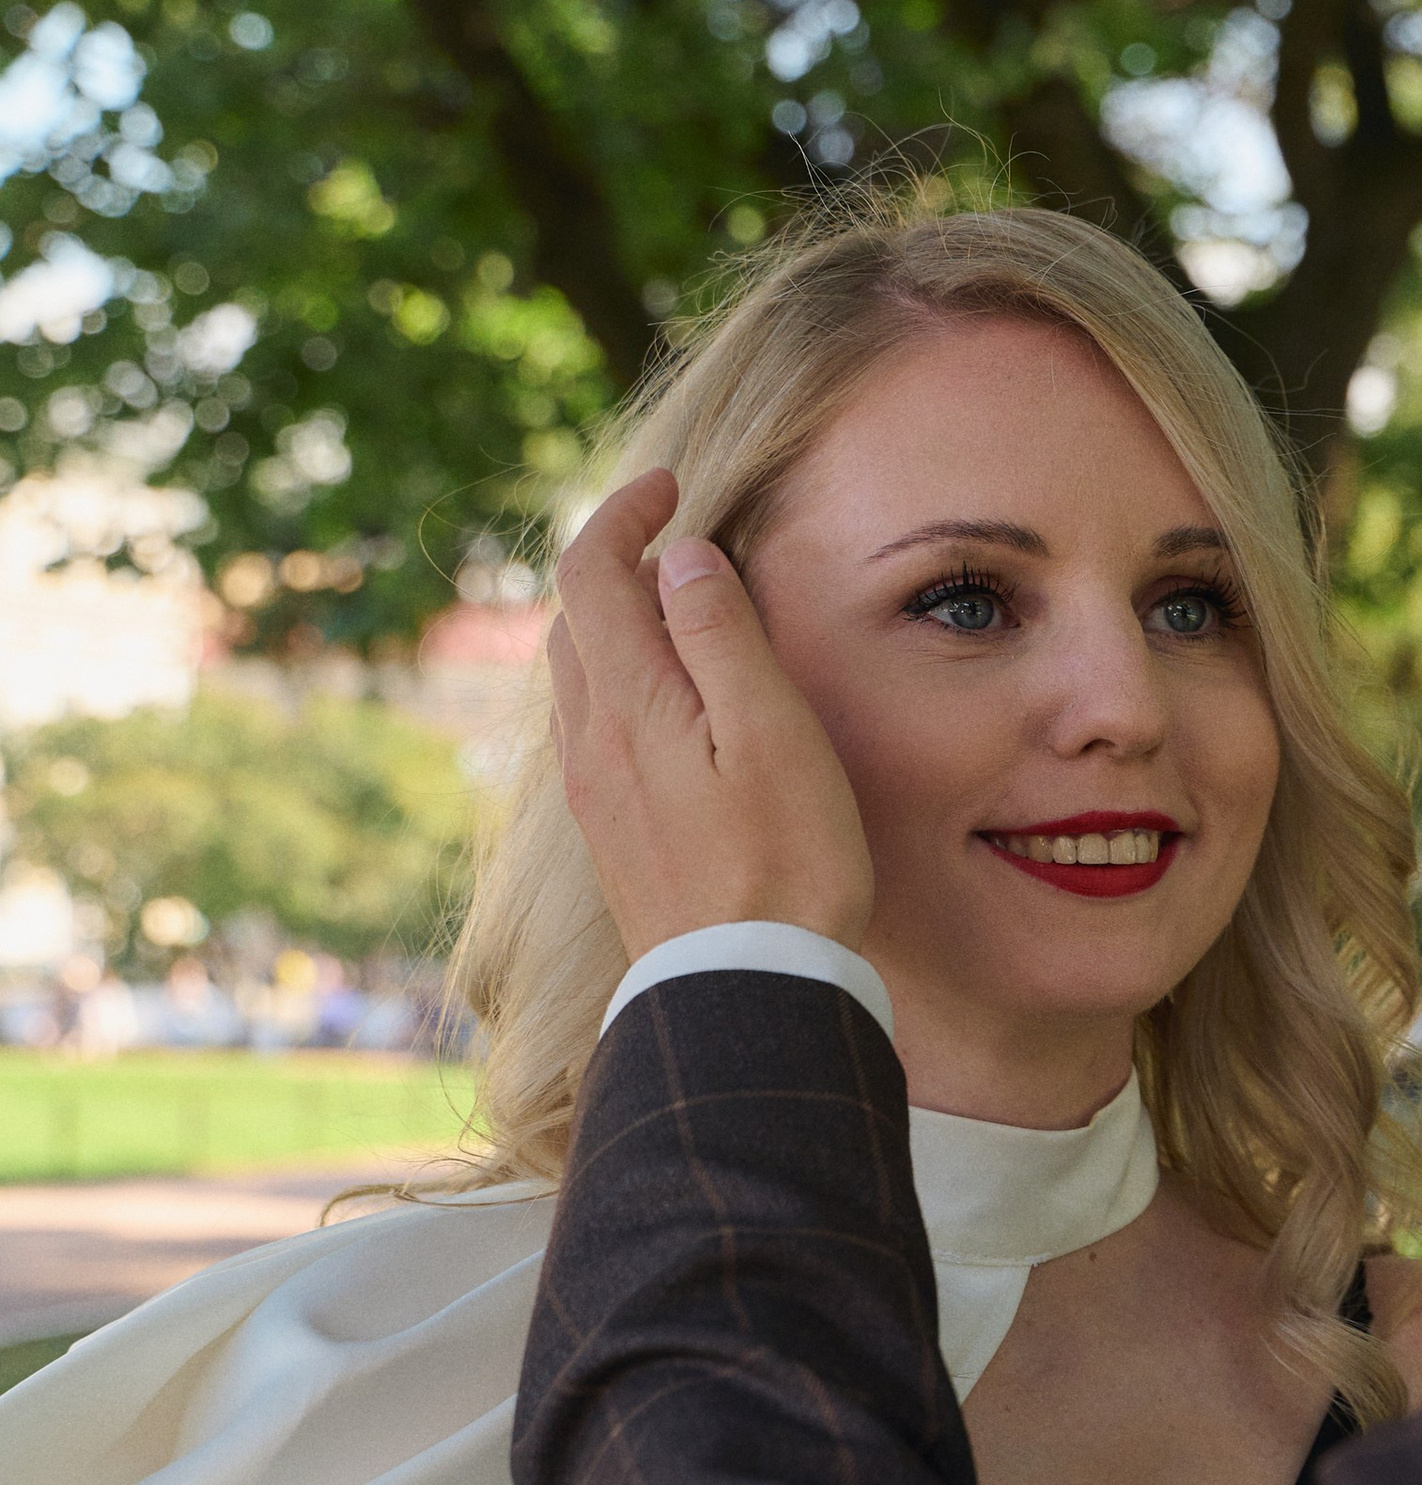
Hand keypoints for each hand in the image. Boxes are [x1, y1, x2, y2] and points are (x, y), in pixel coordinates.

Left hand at [548, 465, 874, 959]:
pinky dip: (624, 690)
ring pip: (580, 680)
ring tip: (683, 624)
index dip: (622, 514)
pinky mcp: (611, 839)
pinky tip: (676, 717)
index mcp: (626, 703)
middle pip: (574, 622)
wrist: (747, 995)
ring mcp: (592, 796)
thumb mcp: (771, 731)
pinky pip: (596, 734)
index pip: (589, 572)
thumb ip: (721, 633)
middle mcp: (589, 743)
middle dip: (619, 567)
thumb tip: (682, 554)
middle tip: (686, 552)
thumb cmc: (783, 864)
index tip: (672, 489)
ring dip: (619, 631)